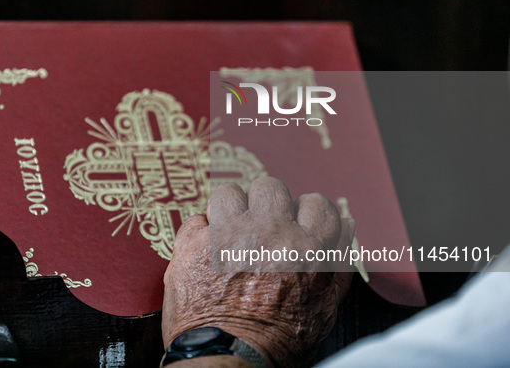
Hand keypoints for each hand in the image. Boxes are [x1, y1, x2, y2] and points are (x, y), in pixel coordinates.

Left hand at [162, 177, 353, 366]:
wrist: (229, 359)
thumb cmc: (277, 342)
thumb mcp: (324, 309)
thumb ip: (338, 265)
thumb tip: (344, 228)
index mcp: (305, 249)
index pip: (317, 204)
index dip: (306, 212)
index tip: (296, 220)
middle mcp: (267, 234)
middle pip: (271, 188)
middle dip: (267, 204)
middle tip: (260, 225)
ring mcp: (227, 236)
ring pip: (230, 192)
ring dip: (230, 210)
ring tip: (229, 231)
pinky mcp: (194, 244)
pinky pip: (198, 217)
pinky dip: (202, 231)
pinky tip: (207, 249)